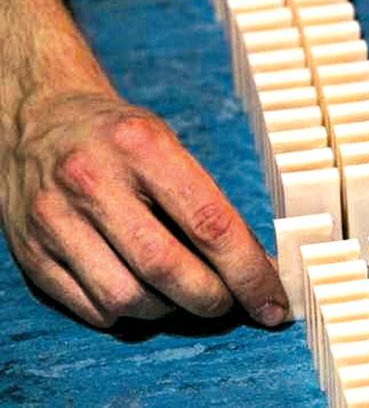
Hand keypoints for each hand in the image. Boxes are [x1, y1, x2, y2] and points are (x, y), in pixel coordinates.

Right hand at [0, 93, 287, 327]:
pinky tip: (141, 292)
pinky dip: (128, 314)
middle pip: (166, 268)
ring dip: (168, 310)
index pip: (210, 224)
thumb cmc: (120, 139)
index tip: (272, 304)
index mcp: (142, 146)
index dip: (249, 273)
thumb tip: (260, 271)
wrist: (38, 119)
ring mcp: (54, 218)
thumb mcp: (168, 146)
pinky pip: (92, 309)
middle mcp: (92, 180)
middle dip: (212, 299)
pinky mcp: (30, 252)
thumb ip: (209, 206)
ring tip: (180, 292)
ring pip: (127, 298)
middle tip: (228, 302)